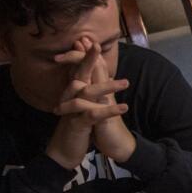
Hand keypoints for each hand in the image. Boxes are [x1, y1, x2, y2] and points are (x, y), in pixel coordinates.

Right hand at [45, 38, 128, 168]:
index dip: (85, 55)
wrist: (64, 151)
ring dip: (107, 86)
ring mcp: (72, 110)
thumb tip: (94, 73)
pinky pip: (92, 115)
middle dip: (88, 60)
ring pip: (86, 93)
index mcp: (74, 92)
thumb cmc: (77, 126)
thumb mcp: (84, 106)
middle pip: (79, 74)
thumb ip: (89, 90)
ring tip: (126, 83)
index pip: (79, 70)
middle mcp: (70, 98)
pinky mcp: (77, 124)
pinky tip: (123, 107)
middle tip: (97, 46)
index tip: (92, 41)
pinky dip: (108, 110)